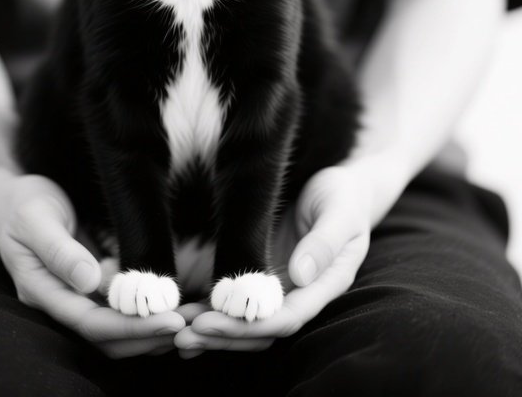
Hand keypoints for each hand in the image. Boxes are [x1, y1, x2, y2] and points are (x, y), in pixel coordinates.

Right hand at [0, 174, 184, 357]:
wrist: (13, 198)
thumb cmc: (22, 204)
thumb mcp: (35, 218)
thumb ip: (59, 250)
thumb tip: (89, 282)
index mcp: (41, 291)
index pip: (90, 323)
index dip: (130, 327)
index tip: (169, 321)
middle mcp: (59, 301)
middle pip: (107, 337)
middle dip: (149, 334)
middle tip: (190, 324)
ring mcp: (75, 295)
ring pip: (116, 327)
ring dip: (152, 326)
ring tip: (191, 316)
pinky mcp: (90, 285)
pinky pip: (120, 306)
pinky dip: (146, 308)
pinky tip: (174, 301)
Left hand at [175, 158, 403, 355]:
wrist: (340, 186)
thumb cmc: (344, 196)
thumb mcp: (340, 213)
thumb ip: (323, 243)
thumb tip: (300, 276)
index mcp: (324, 285)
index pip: (286, 318)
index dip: (249, 325)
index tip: (213, 323)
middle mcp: (300, 294)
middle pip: (260, 329)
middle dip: (223, 335)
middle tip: (184, 335)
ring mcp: (279, 286)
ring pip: (245, 321)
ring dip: (213, 331)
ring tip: (177, 334)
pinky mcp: (262, 273)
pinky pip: (235, 300)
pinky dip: (211, 310)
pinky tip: (183, 317)